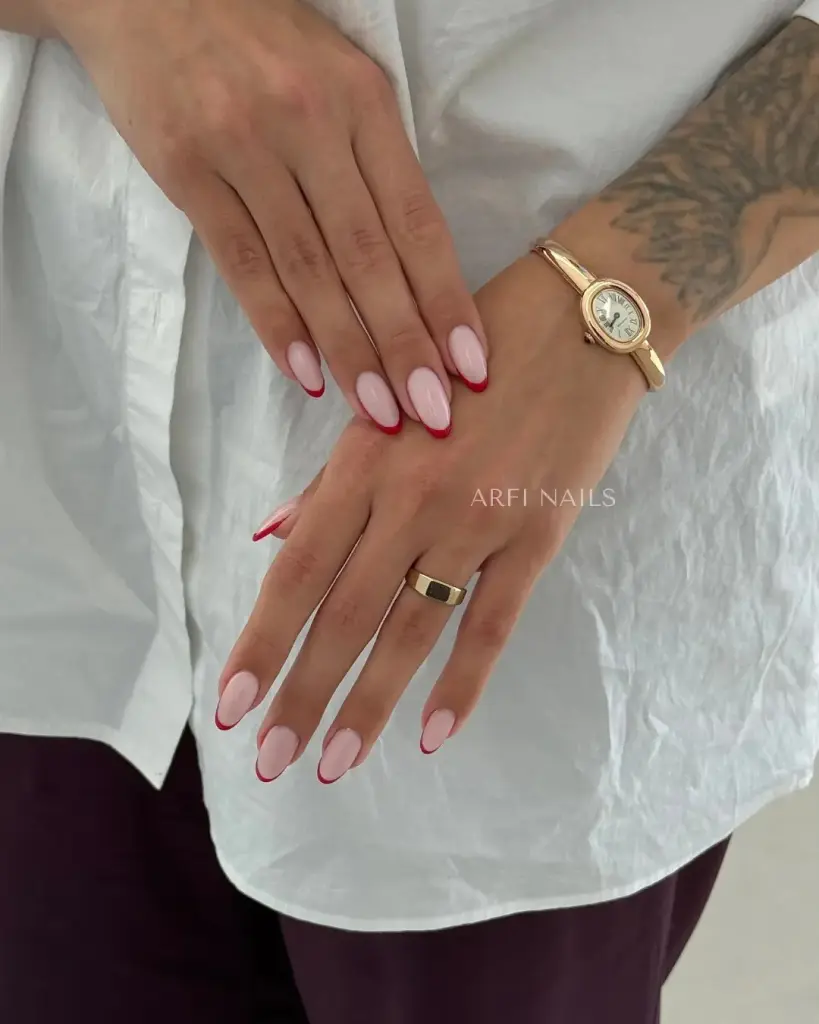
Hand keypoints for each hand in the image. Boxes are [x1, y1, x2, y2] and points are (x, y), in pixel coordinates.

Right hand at [49, 0, 487, 433]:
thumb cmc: (260, 39)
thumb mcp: (339, 78)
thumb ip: (375, 163)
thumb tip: (411, 272)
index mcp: (363, 102)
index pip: (416, 221)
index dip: (446, 300)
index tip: (470, 366)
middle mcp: (309, 123)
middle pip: (368, 258)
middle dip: (405, 345)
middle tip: (432, 414)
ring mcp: (244, 147)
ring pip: (309, 271)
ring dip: (348, 351)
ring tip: (380, 411)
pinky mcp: (187, 170)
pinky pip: (240, 262)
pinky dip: (275, 323)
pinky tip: (306, 372)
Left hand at [215, 254, 646, 781]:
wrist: (582, 322)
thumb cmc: (470, 351)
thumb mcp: (387, 401)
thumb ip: (330, 479)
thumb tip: (271, 538)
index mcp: (366, 461)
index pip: (298, 571)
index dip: (261, 643)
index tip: (229, 707)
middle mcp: (413, 500)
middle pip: (345, 616)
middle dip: (302, 695)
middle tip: (269, 762)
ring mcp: (479, 522)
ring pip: (412, 632)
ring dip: (368, 705)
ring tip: (333, 763)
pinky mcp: (538, 537)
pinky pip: (493, 625)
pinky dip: (462, 685)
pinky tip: (431, 737)